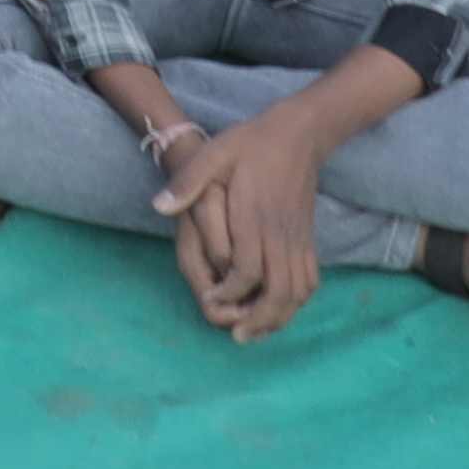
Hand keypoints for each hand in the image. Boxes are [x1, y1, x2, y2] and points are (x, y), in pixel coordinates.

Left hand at [156, 110, 334, 338]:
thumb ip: (187, 182)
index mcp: (255, 216)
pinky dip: (297, 301)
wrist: (299, 134)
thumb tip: (158, 207)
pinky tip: (279, 309)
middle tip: (235, 334)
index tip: (212, 299)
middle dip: (258, 319)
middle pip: (278, 291)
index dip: (230, 292)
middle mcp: (280, 233)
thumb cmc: (251, 143)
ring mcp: (298, 237)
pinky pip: (310, 280)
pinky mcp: (308, 238)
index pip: (247, 269)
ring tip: (255, 330)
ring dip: (279, 317)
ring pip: (298, 291)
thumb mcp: (213, 154)